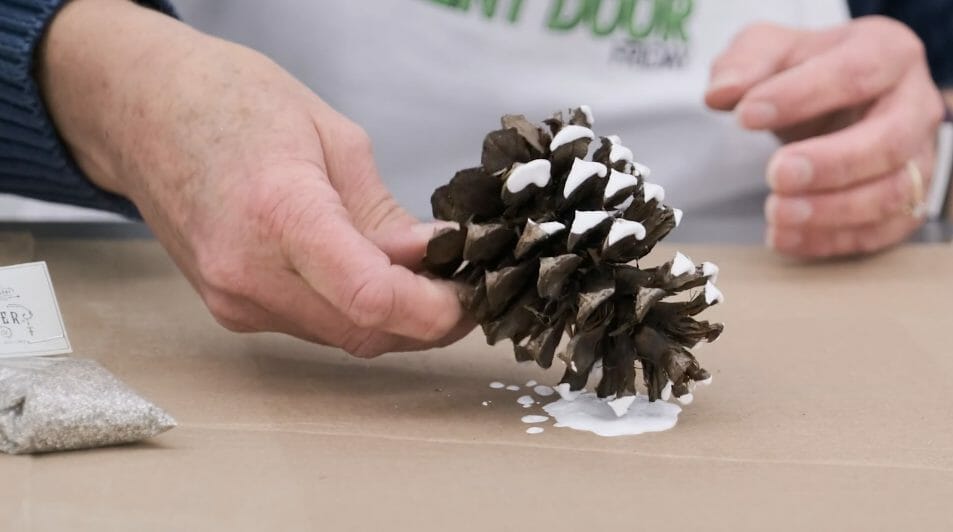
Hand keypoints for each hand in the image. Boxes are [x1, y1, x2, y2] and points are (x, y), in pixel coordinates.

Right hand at [38, 0, 469, 355]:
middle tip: (460, 288)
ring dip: (391, 319)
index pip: (370, 298)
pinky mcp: (229, 308)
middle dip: (424, 322)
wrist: (144, 112)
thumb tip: (432, 257)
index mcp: (279, 212)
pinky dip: (352, 312)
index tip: (467, 298)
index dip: (433, 312)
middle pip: (363, 332)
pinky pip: (312, 326)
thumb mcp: (333, 137)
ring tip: (421, 277)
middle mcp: (248, 271)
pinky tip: (370, 278)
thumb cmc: (230, 102)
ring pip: (341, 336)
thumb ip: (383, 212)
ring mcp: (233, 298)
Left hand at [706, 17, 944, 257]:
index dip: (800, 96)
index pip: (854, 74)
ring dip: (831, 211)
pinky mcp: (906, 201)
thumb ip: (744, 65)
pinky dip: (832, 241)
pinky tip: (785, 238)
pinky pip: (881, 231)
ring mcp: (917, 157)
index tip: (745, 116)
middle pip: (889, 140)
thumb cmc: (805, 70)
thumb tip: (721, 94)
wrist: (829, 100)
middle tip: (776, 175)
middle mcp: (914, 105)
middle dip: (831, 164)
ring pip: (892, 193)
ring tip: (775, 214)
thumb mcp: (769, 50)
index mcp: (887, 53)